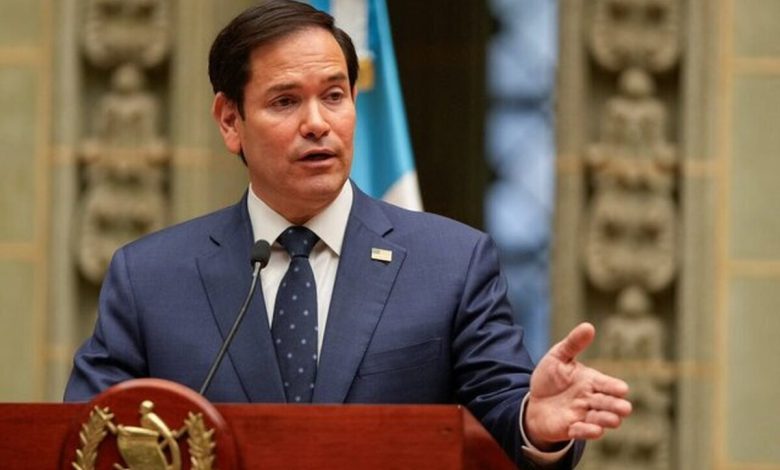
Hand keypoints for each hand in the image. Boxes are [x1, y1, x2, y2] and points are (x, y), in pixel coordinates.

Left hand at [524, 322, 631, 449]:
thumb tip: (589, 326)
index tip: (621, 389)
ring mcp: (583, 415)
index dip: (615, 387)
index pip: (608, 384)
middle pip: (610, 404)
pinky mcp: (572, 428)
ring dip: (607, 420)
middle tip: (623, 408)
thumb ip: (573, 343)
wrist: (533, 400)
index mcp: (591, 381)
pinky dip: (588, 431)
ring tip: (613, 420)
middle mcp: (591, 399)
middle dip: (617, 406)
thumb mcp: (558, 357)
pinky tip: (593, 430)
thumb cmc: (550, 378)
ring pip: (602, 420)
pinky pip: (584, 432)